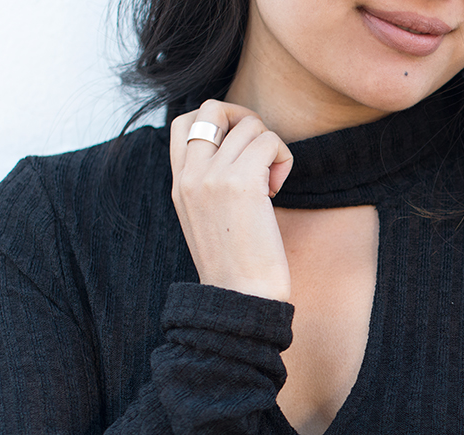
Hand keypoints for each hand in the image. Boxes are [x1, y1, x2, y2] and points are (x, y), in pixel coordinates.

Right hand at [169, 99, 294, 300]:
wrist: (240, 298)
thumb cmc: (236, 268)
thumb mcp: (208, 222)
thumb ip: (210, 187)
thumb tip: (239, 156)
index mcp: (179, 184)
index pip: (185, 122)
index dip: (219, 123)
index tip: (240, 153)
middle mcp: (190, 175)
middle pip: (213, 107)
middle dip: (245, 120)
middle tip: (261, 154)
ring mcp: (212, 176)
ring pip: (250, 125)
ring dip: (272, 148)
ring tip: (272, 184)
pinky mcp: (241, 182)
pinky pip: (270, 141)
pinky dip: (284, 158)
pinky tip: (278, 189)